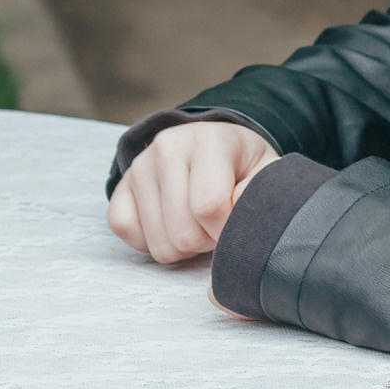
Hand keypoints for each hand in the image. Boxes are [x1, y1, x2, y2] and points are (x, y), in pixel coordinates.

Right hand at [107, 122, 278, 263]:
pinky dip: (149, 242)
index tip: (239, 225)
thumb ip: (263, 194)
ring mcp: (140, 166)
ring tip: (197, 223)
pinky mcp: (122, 185)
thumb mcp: (267, 174)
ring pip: (159, 245)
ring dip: (183, 247)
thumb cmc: (244, 167)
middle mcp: (167, 146)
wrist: (215, 147)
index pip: (209, 208)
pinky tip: (170, 225)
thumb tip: (239, 211)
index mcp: (210, 140)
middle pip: (183, 235)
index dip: (227, 231)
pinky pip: (124, 229)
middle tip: (217, 225)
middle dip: (207, 242)